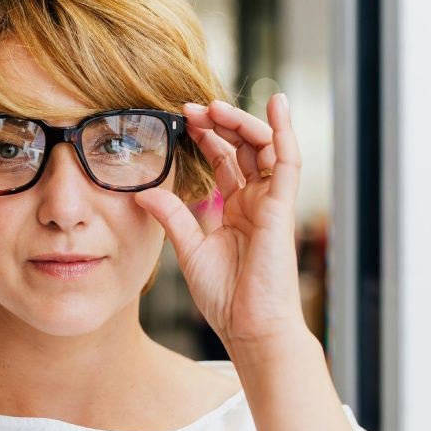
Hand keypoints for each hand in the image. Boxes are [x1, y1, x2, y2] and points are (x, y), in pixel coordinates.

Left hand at [134, 94, 308, 353]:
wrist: (248, 327)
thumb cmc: (225, 296)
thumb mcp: (189, 247)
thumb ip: (171, 215)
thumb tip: (142, 192)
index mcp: (236, 210)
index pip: (225, 161)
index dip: (207, 137)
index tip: (183, 119)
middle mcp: (255, 202)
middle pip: (244, 148)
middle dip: (220, 123)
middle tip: (193, 108)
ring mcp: (270, 203)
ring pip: (264, 148)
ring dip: (241, 123)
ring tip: (215, 107)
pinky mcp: (281, 208)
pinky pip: (288, 162)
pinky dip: (285, 131)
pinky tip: (278, 104)